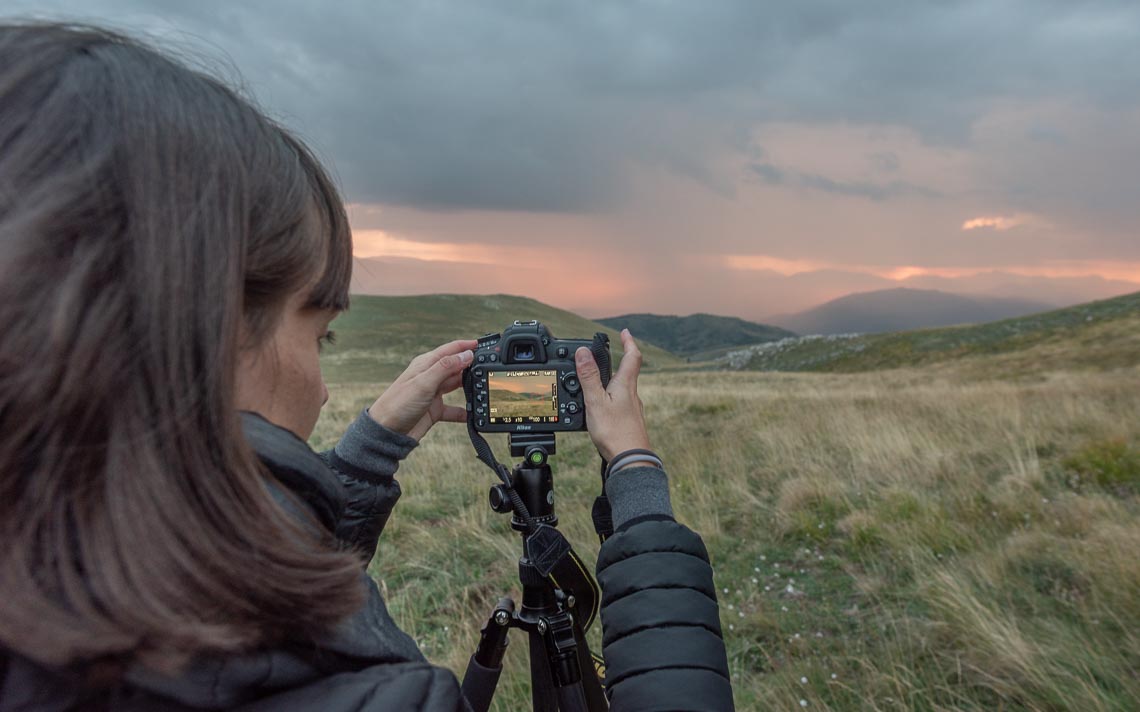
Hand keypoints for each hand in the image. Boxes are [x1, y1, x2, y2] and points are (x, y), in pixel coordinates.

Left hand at [368, 339, 476, 440]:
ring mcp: (433, 393)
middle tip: (489, 366)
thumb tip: (466, 354)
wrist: (386, 432)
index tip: (483, 344)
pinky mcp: (435, 409)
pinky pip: (454, 409)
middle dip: (472, 365)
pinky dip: (465, 411)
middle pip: (456, 366)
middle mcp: (430, 376)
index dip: (466, 346)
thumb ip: (446, 367)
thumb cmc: (398, 404)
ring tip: (484, 386)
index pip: (450, 349)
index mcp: (426, 364)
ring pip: (457, 385)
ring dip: (470, 386)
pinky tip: (473, 413)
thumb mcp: (424, 382)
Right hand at [575, 329, 652, 461]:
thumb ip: (589, 377)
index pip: (632, 356)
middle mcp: (632, 395)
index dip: (628, 342)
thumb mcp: (596, 402)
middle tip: (607, 353)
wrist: (631, 461)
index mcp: (625, 385)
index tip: (624, 332)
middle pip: (628, 371)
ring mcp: (633, 409)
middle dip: (618, 360)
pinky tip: (603, 407)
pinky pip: (621, 403)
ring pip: (624, 388)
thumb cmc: (615, 433)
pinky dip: (612, 397)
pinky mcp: (630, 422)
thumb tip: (583, 352)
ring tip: (599, 379)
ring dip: (613, 380)